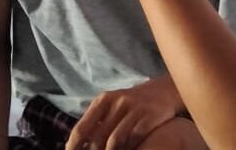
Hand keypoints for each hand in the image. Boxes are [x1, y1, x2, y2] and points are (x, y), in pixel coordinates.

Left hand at [65, 78, 182, 149]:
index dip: (73, 147)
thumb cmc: (131, 104)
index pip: (81, 129)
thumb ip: (96, 122)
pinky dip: (129, 149)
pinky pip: (133, 139)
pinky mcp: (149, 116)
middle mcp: (117, 102)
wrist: (162, 91)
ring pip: (114, 141)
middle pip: (97, 138)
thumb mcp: (111, 105)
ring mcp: (134, 109)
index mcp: (103, 100)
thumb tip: (76, 145)